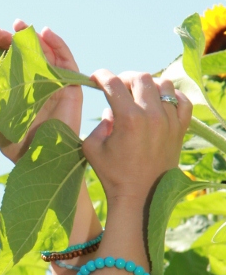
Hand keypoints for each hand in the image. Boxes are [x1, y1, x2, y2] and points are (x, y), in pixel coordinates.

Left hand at [0, 20, 82, 161]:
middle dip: (7, 39)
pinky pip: (66, 62)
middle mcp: (34, 83)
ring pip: (43, 53)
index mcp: (16, 88)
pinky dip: (58, 45)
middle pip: (22, 53)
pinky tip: (46, 33)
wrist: (40, 161)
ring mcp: (52, 83)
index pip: (5, 61)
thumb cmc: (18, 145)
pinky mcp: (70, 87)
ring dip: (31, 36)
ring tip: (18, 25)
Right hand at [83, 70, 191, 205]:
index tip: (96, 78)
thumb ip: (98, 125)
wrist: (140, 198)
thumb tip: (110, 111)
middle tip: (117, 87)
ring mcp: (170, 121)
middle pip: (141, 78)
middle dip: (125, 78)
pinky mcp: (180, 130)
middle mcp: (152, 115)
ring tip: (139, 95)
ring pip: (164, 85)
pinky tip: (161, 103)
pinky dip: (172, 97)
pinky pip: (182, 101)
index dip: (101, 76)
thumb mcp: (92, 148)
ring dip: (149, 85)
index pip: (114, 83)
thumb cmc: (113, 175)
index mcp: (128, 119)